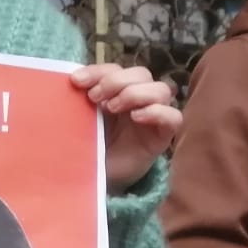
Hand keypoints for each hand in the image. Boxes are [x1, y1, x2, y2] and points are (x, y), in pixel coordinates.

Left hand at [73, 63, 181, 192]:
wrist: (93, 179)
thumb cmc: (88, 146)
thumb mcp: (80, 118)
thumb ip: (81, 98)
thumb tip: (73, 78)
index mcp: (118, 91)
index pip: (116, 68)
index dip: (98, 71)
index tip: (77, 82)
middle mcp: (138, 100)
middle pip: (142, 73)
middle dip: (116, 81)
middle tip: (96, 98)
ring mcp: (153, 117)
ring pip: (161, 90)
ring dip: (135, 93)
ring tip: (113, 108)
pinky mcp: (163, 136)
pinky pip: (174, 117)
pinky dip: (158, 112)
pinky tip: (137, 117)